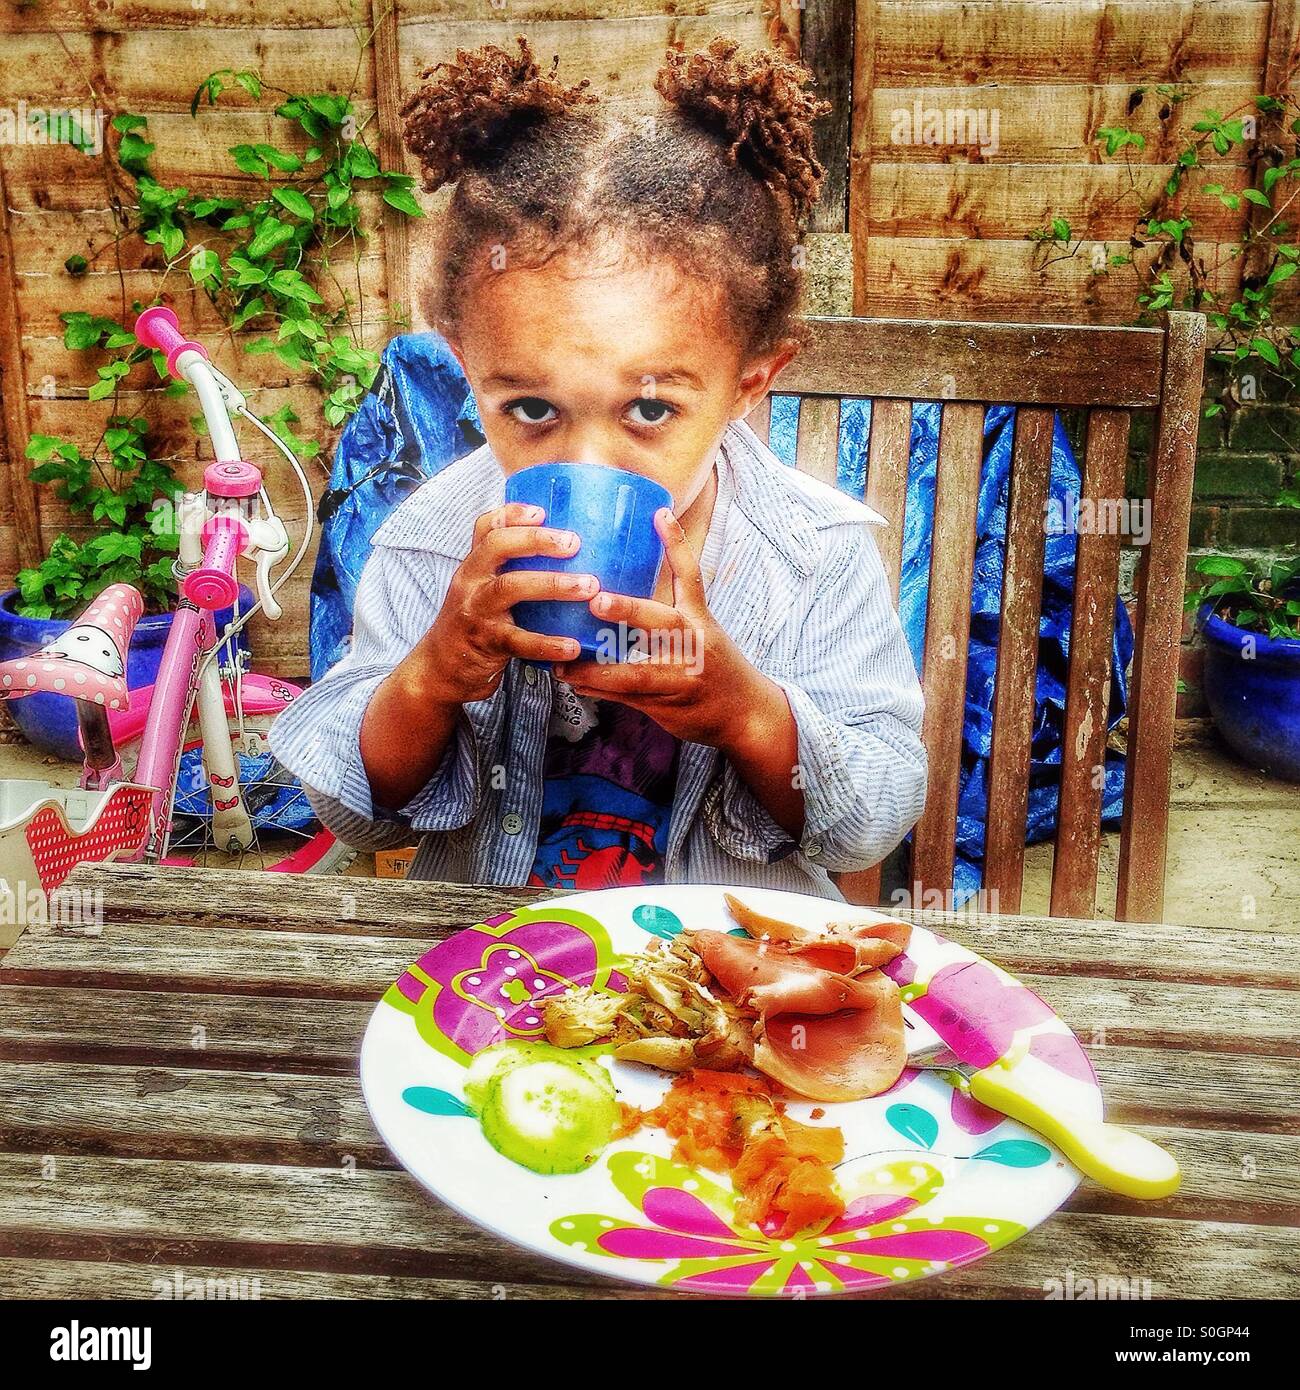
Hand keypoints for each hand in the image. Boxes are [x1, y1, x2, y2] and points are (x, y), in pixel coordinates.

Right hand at [414, 502, 593, 704]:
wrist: (439, 670)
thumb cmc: (473, 627)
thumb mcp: (482, 592)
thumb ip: (510, 573)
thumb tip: (566, 557)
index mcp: (474, 566)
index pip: (486, 528)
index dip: (512, 513)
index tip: (542, 510)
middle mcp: (471, 582)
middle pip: (498, 547)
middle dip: (537, 540)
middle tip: (574, 542)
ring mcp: (476, 611)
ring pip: (511, 587)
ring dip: (553, 584)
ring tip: (588, 587)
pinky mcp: (485, 643)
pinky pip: (518, 641)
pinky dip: (547, 643)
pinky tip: (573, 646)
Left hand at [553, 507, 779, 752]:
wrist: (747, 716)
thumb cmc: (720, 670)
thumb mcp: (705, 635)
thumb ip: (673, 617)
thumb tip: (627, 594)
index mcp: (701, 622)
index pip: (691, 578)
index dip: (676, 545)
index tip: (659, 515)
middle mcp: (693, 645)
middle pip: (661, 622)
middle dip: (628, 610)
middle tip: (597, 600)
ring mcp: (681, 678)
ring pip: (636, 672)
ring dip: (597, 669)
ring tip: (565, 665)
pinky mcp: (668, 704)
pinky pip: (629, 697)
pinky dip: (601, 691)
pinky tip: (577, 685)